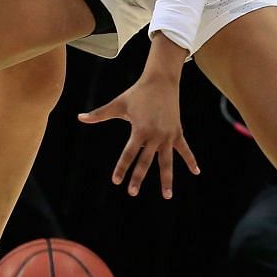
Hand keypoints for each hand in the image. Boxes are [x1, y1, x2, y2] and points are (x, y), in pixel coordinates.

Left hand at [78, 72, 199, 197]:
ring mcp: (168, 135)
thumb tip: (79, 117)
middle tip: (132, 192)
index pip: (128, 154)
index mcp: (140, 130)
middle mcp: (155, 135)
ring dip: (167, 179)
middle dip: (138, 177)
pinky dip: (191, 160)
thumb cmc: (137, 92)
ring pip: (167, 161)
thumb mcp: (118, 104)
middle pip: (146, 161)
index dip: (122, 167)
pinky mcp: (177, 131)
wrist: (161, 80)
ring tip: (167, 196)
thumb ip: (100, 113)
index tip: (116, 181)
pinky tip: (196, 172)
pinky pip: (184, 149)